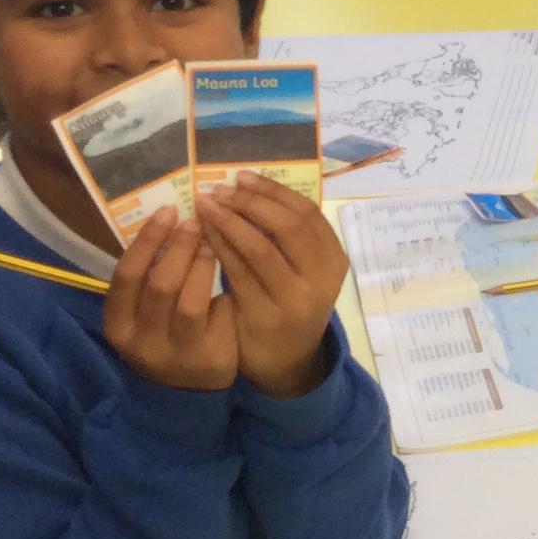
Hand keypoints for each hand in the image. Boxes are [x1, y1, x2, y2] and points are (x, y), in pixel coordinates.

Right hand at [104, 206, 236, 392]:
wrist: (189, 390)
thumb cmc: (167, 333)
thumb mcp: (147, 310)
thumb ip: (152, 274)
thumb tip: (172, 219)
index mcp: (118, 324)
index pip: (126, 274)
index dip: (147, 240)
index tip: (168, 211)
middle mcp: (140, 341)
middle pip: (158, 284)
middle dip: (179, 247)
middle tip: (197, 220)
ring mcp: (174, 354)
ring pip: (187, 300)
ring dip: (201, 263)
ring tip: (212, 240)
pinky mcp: (207, 359)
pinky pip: (215, 315)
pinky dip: (220, 287)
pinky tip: (230, 268)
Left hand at [196, 174, 345, 399]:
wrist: (286, 362)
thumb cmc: (289, 305)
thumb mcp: (302, 271)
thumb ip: (286, 237)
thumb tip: (248, 188)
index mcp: (334, 261)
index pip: (306, 213)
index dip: (273, 191)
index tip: (241, 177)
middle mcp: (321, 279)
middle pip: (287, 226)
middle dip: (250, 202)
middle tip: (219, 190)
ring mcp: (295, 300)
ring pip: (260, 247)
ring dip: (229, 220)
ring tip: (205, 205)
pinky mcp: (264, 316)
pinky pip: (238, 272)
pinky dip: (219, 247)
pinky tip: (203, 234)